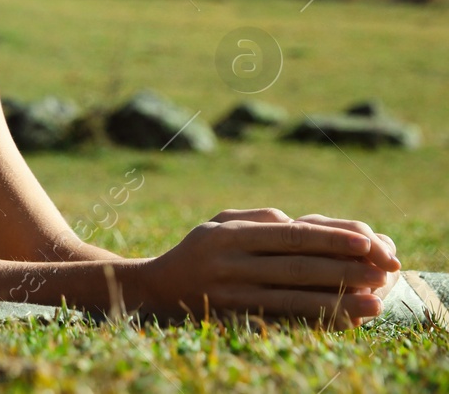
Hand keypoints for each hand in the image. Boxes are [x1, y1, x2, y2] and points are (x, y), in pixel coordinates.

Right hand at [133, 208, 392, 328]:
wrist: (154, 289)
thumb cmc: (198, 250)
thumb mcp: (218, 224)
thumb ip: (258, 219)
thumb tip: (300, 222)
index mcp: (228, 234)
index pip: (288, 234)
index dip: (329, 237)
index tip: (367, 239)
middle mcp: (228, 264)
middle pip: (296, 266)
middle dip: (345, 267)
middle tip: (385, 269)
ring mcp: (231, 294)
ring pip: (293, 297)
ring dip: (338, 300)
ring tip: (376, 303)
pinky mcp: (234, 318)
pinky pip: (281, 320)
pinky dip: (314, 320)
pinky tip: (342, 321)